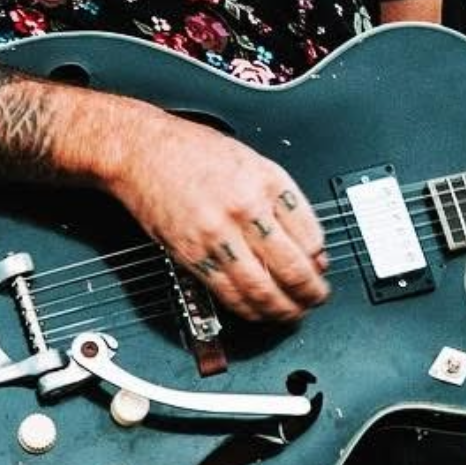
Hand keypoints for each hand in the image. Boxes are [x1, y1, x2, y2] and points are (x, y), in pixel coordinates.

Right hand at [107, 103, 330, 322]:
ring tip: (293, 313)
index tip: (321, 269)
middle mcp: (244, 208)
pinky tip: (260, 311)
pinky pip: (228, 293)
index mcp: (266, 182)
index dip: (320, 260)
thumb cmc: (194, 152)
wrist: (143, 151)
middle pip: (291, 267)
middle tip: (316, 299)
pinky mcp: (192, 254)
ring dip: (283, 309)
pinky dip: (249, 309)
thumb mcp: (252, 161)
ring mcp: (217, 234)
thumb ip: (281, 201)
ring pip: (261, 288)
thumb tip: (307, 243)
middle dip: (310, 292)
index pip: (310, 234)